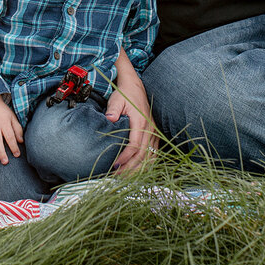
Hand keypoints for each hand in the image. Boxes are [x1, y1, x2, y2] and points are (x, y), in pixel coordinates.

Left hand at [106, 56, 156, 171]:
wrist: (135, 87)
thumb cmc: (124, 94)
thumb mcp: (117, 100)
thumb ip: (113, 110)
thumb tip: (110, 119)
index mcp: (141, 122)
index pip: (135, 145)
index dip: (125, 157)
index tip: (115, 165)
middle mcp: (150, 129)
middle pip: (143, 155)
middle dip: (130, 168)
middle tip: (117, 176)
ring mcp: (154, 132)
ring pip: (150, 156)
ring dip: (139, 168)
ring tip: (126, 177)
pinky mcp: (154, 134)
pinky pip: (153, 153)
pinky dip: (146, 164)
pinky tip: (137, 170)